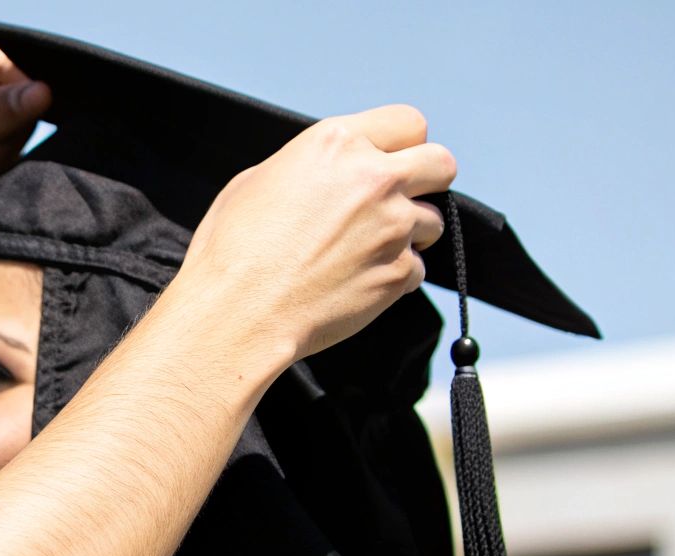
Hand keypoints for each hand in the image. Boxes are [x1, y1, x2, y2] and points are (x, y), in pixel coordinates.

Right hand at [168, 105, 454, 364]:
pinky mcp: (398, 271)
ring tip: (365, 252)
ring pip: (432, 221)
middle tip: (400, 201)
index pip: (408, 122)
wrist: (237, 314)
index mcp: (336, 144)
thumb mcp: (255, 181)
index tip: (390, 163)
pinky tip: (356, 282)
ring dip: (408, 234)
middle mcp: (374, 177)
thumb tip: (325, 175)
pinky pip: (415, 269)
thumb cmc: (232, 252)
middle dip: (427, 181)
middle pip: (442, 163)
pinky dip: (393, 276)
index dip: (401, 145)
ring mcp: (393, 226)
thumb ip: (307, 167)